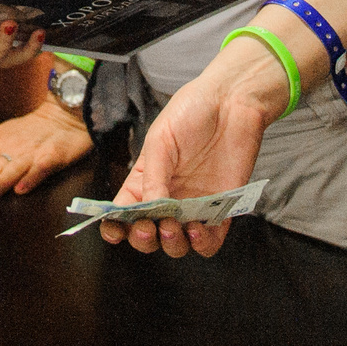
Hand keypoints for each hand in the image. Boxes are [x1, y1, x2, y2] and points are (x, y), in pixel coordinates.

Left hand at [0, 101, 90, 199]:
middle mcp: (12, 149)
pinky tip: (21, 190)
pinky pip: (39, 169)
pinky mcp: (52, 157)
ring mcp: (32, 153)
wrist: (65, 114)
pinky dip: (30, 179)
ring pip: (13, 168)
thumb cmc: (33, 126)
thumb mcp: (3, 130)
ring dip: (0, 182)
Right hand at [98, 39, 285, 258]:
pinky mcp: (222, 210)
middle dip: (143, 239)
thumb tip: (147, 210)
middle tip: (147, 226)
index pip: (124, 212)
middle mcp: (168, 198)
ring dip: (171, 243)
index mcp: (146, 180)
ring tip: (173, 225)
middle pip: (148, 234)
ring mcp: (194, 206)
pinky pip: (210, 241)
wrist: (232, 101)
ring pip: (176, 244)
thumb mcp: (161, 139)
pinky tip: (198, 227)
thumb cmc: (192, 111)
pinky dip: (202, 244)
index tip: (114, 231)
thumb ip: (153, 176)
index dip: (114, 226)